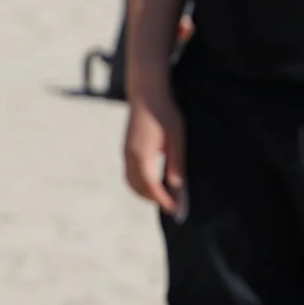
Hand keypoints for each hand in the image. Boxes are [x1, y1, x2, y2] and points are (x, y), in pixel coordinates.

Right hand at [123, 91, 186, 215]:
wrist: (147, 95)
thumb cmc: (166, 115)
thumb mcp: (176, 141)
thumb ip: (176, 165)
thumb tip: (177, 188)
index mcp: (142, 156)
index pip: (151, 187)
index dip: (163, 200)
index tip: (176, 209)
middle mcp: (130, 157)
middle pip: (139, 188)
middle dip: (154, 199)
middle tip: (173, 206)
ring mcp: (125, 153)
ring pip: (131, 182)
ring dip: (145, 193)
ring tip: (164, 197)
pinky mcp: (126, 149)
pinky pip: (130, 173)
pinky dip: (140, 184)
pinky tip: (153, 182)